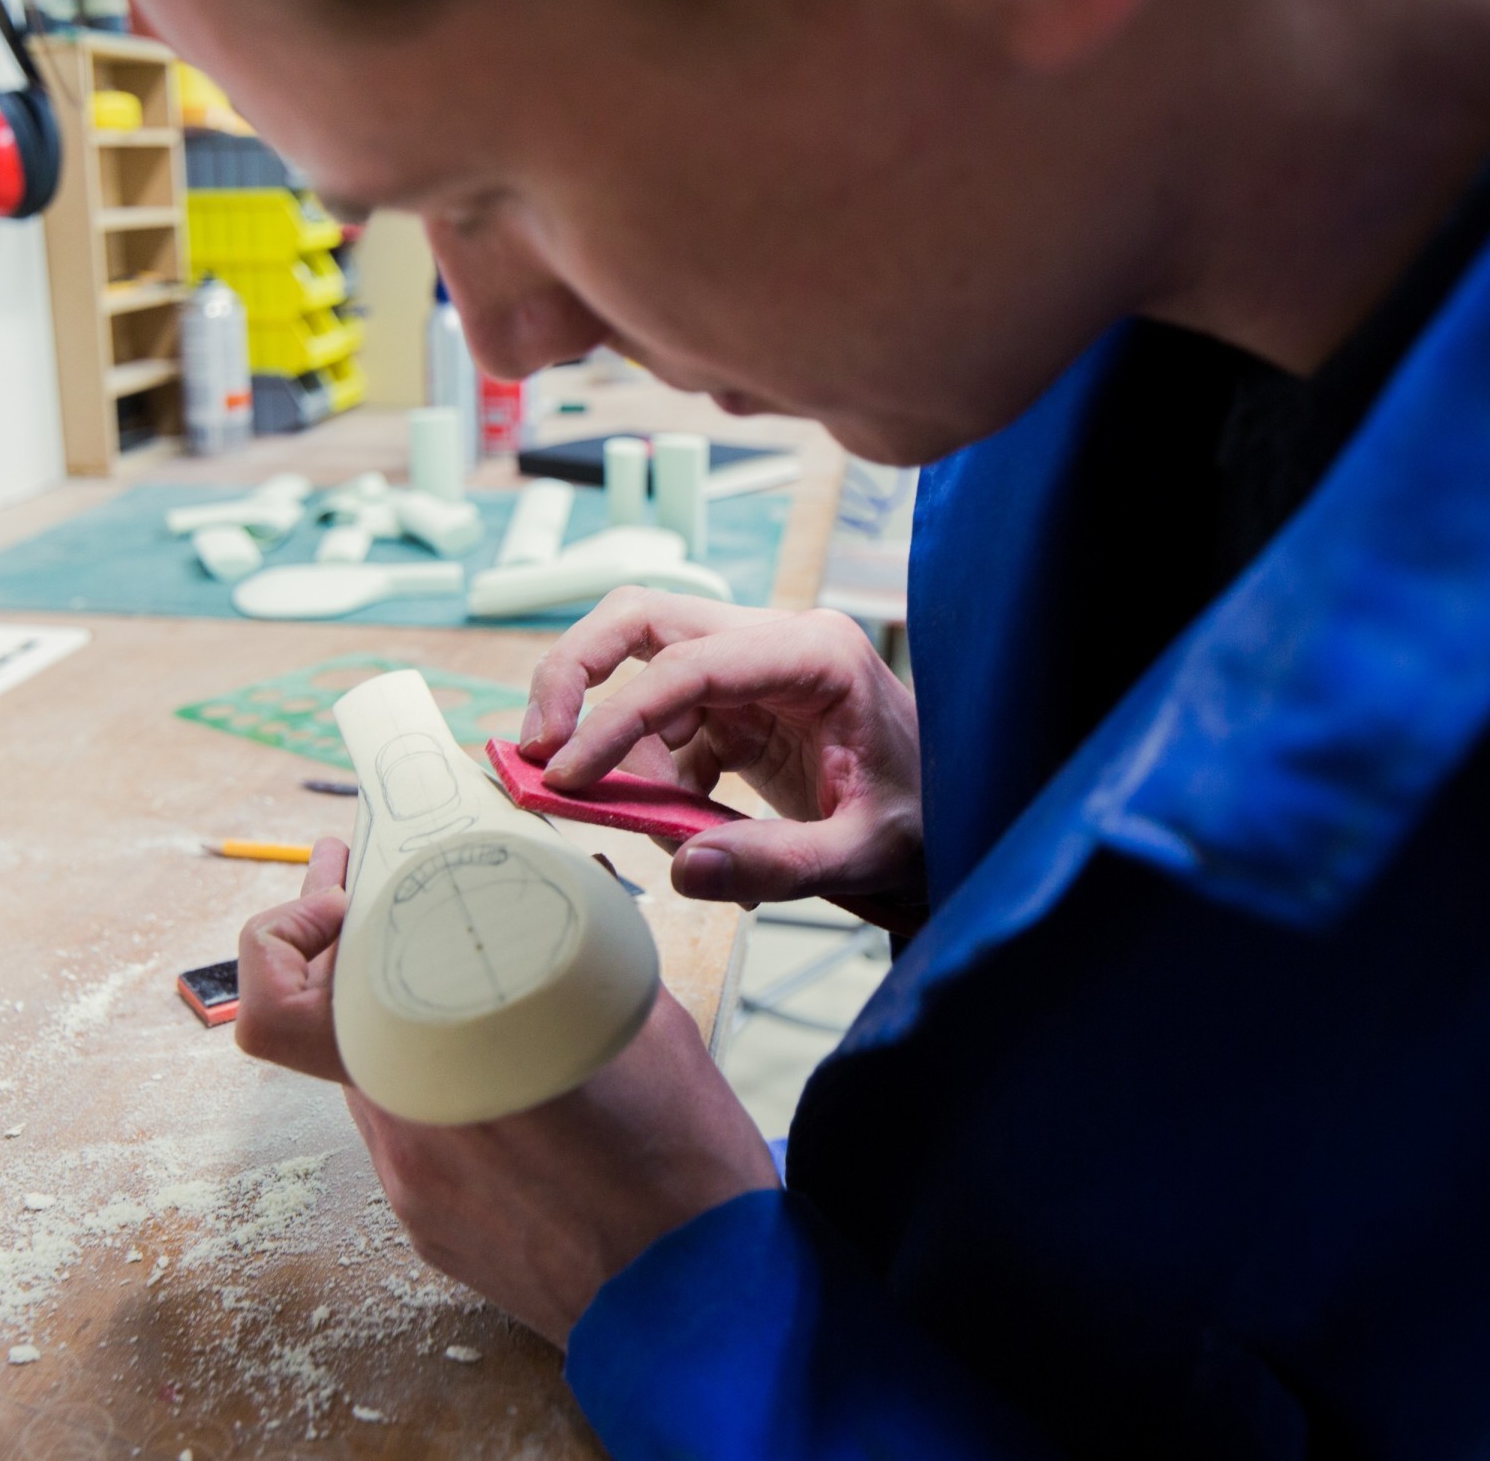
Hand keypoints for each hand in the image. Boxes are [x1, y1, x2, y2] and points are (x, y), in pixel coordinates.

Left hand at [233, 844, 780, 1345]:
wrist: (698, 1309)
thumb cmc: (683, 1166)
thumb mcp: (646, 1023)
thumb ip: (583, 948)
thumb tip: (571, 878)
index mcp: (441, 1065)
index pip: (283, 1010)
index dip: (284, 944)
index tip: (336, 904)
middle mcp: (406, 1131)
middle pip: (328, 1027)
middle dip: (345, 961)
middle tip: (366, 897)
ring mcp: (412, 1192)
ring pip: (374, 1082)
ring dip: (399, 1033)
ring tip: (463, 991)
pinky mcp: (433, 1234)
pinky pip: (413, 1142)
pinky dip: (440, 1099)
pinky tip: (507, 1084)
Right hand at [522, 592, 925, 926]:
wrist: (954, 823)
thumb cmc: (927, 822)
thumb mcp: (866, 855)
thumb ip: (780, 864)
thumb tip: (684, 869)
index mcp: (815, 654)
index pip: (687, 665)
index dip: (615, 717)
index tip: (566, 773)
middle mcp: (775, 641)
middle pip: (642, 620)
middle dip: (574, 674)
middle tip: (535, 749)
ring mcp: (750, 670)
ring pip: (638, 662)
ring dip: (605, 730)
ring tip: (618, 805)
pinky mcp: (736, 707)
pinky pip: (659, 723)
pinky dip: (641, 770)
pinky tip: (674, 821)